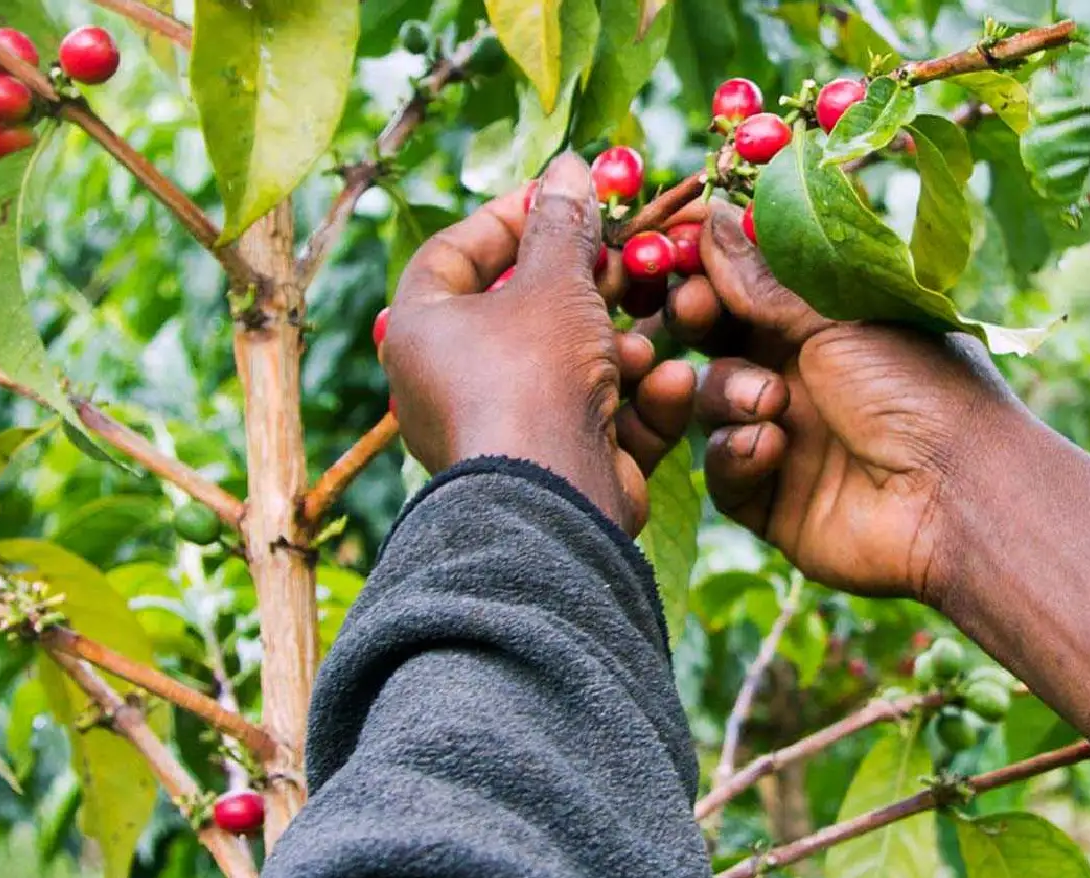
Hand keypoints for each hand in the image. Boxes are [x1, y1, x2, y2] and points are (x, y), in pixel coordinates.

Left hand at [384, 153, 691, 534]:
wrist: (550, 499)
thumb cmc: (532, 375)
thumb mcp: (554, 282)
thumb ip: (564, 224)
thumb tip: (569, 167)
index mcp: (422, 330)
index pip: (453, 254)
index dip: (508, 217)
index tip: (561, 196)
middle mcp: (449, 382)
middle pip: (523, 312)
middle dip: (584, 286)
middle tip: (626, 260)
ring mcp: (503, 429)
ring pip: (571, 368)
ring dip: (619, 349)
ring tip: (642, 341)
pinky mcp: (554, 468)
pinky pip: (598, 419)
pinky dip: (635, 402)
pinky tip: (667, 385)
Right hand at [662, 202, 1025, 600]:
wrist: (956, 498)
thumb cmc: (919, 389)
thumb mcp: (840, 319)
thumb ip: (765, 279)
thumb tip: (713, 217)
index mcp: (830, 321)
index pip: (750, 282)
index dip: (710, 264)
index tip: (675, 242)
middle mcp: (805, 375)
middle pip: (718, 338)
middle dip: (697, 321)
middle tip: (693, 310)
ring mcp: (786, 436)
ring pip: (711, 402)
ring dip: (730, 394)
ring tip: (770, 403)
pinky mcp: (772, 499)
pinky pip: (723, 470)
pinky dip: (737, 455)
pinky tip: (771, 449)